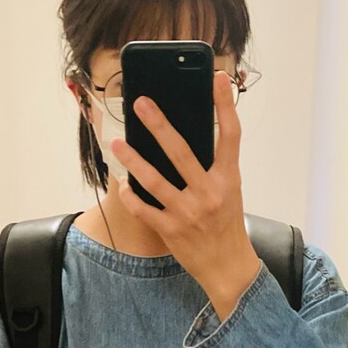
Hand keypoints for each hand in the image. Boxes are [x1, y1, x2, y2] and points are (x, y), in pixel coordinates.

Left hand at [111, 71, 261, 320]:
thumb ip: (212, 168)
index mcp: (228, 179)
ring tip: (117, 143)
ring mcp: (189, 213)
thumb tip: (182, 141)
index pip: (230, 135)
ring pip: (154, 180)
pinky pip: (144, 209)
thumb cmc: (226, 227)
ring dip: (133, 160)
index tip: (216, 78)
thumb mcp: (229, 193)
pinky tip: (122, 183)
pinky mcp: (172, 231)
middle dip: (159, 125)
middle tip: (141, 103)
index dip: (224, 105)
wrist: (228, 269)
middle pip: (182, 151)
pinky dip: (131, 196)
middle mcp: (209, 193)